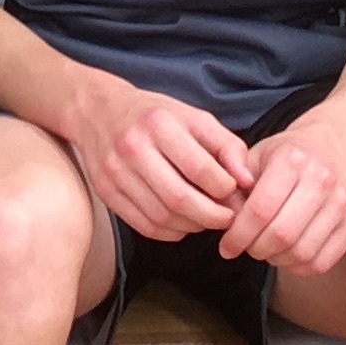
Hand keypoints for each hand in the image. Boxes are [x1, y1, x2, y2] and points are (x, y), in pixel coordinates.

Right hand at [62, 72, 252, 243]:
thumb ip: (227, 147)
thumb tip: (248, 182)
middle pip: (179, 199)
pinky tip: (182, 222)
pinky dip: (170, 232)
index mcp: (159, 124)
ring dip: (193, 226)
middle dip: (212, 216)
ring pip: (162, 217)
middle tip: (228, 218)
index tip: (235, 193)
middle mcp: (133, 147)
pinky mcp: (106, 192)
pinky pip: (144, 226)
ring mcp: (115, 173)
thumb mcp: (194, 118)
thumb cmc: (155, 116)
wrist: (97, 112)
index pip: (200, 168)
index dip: (225, 188)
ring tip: (206, 218)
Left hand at [215, 126, 345, 278]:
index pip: (260, 210)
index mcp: (291, 160)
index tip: (226, 247)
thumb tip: (222, 217)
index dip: (238, 235)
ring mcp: (341, 204)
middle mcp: (321, 180)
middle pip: (282, 235)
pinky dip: (298, 268)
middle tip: (246, 247)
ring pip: (302, 253)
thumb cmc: (285, 154)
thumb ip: (233, 184)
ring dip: (276, 260)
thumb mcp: (253, 155)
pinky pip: (322, 262)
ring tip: (265, 249)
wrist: (333, 145)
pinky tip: (286, 255)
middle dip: (256, 249)